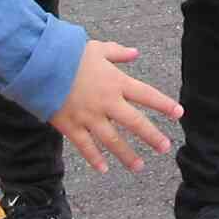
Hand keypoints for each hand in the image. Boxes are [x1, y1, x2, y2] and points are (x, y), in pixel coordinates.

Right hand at [49, 41, 180, 173]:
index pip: (146, 95)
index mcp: (116, 82)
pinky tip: (104, 169)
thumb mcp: (97, 48)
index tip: (179, 114)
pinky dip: (94, 159)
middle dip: (152, 136)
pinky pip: (85, 146)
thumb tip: (135, 53)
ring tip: (139, 167)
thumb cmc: (68, 54)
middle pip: (135, 122)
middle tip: (165, 147)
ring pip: (112, 140)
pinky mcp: (71, 126)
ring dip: (127, 155)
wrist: (39, 65)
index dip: (164, 105)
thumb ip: (117, 52)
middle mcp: (106, 102)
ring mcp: (89, 116)